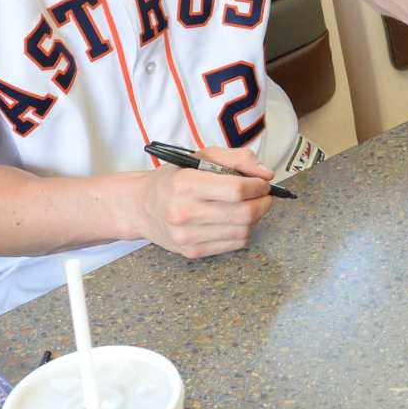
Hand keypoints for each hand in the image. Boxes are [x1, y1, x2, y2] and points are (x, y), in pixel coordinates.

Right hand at [134, 147, 274, 258]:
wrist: (141, 207)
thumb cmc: (174, 178)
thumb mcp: (201, 157)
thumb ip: (237, 158)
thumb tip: (266, 174)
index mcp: (184, 183)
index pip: (236, 190)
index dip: (258, 186)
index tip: (263, 182)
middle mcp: (183, 212)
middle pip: (243, 213)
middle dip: (263, 203)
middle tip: (264, 195)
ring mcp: (186, 236)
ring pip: (242, 231)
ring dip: (255, 218)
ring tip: (249, 206)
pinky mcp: (192, 252)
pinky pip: (234, 245)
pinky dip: (243, 231)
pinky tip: (236, 220)